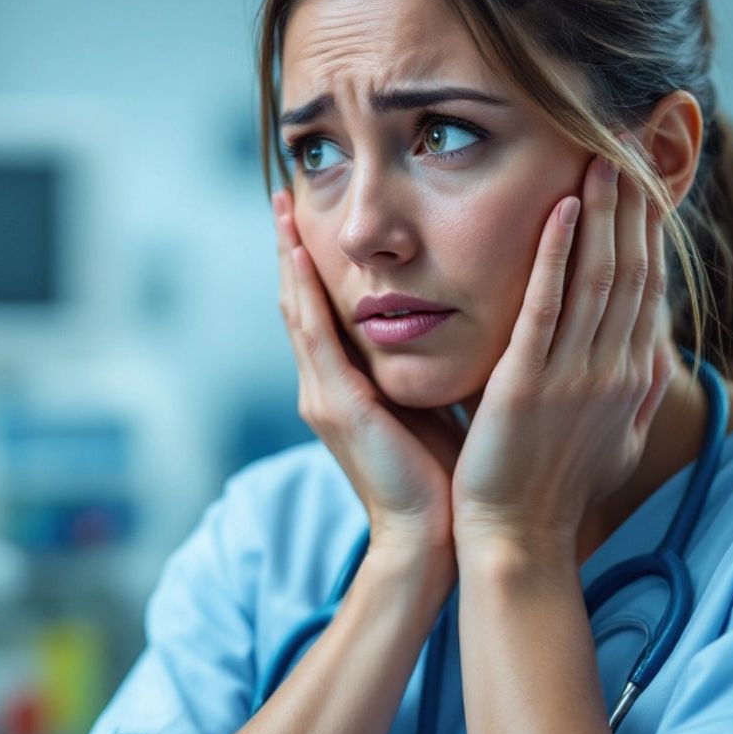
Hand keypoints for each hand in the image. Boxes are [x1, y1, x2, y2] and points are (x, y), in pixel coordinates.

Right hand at [273, 189, 464, 554]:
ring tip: (283, 208)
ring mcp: (321, 394)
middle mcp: (322, 386)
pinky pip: (313, 335)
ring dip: (288, 257)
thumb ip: (423, 367)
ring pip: (298, 310)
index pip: (321, 313)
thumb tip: (450, 322)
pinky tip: (296, 254)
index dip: (311, 266)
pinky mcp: (334, 404)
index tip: (310, 219)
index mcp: (344, 387)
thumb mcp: (428, 405)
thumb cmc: (442, 475)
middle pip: (299, 302)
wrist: (432, 537)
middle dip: (289, 249)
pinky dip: (303, 292)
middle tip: (284, 197)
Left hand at [451, 155, 673, 551]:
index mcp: (626, 378)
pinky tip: (563, 210)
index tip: (646, 185)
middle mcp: (612, 369)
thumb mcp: (612, 437)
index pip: (647, 289)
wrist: (516, 536)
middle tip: (629, 149)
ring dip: (603, 216)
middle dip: (633, 208)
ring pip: (599, 278)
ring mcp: (574, 375)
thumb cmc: (555, 487)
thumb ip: (630, 391)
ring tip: (601, 160)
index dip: (649, 233)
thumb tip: (650, 356)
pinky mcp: (529, 383)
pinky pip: (549, 307)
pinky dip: (560, 255)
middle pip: (632, 271)